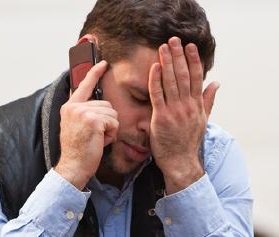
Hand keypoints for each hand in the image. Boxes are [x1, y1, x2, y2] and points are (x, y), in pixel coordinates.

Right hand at [55, 61, 118, 189]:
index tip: (104, 63)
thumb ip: (84, 112)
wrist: (72, 167)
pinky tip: (100, 141)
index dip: (95, 73)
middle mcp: (74, 107)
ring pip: (112, 113)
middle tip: (94, 135)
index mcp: (70, 107)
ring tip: (96, 138)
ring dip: (109, 128)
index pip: (84, 85)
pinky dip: (111, 134)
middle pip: (106, 104)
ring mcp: (83, 112)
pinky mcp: (93, 120)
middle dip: (107, 121)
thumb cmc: (77, 149)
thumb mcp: (76, 126)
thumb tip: (101, 105)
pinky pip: (114, 122)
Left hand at [148, 37, 218, 193]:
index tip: (190, 46)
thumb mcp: (203, 120)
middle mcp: (187, 106)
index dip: (193, 61)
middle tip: (174, 40)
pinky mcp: (161, 117)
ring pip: (170, 82)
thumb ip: (209, 100)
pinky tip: (155, 67)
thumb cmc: (189, 141)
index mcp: (197, 105)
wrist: (181, 161)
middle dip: (178, 56)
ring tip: (164, 47)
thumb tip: (216, 83)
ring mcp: (174, 111)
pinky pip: (157, 95)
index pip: (196, 78)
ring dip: (167, 63)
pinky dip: (156, 80)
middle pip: (183, 76)